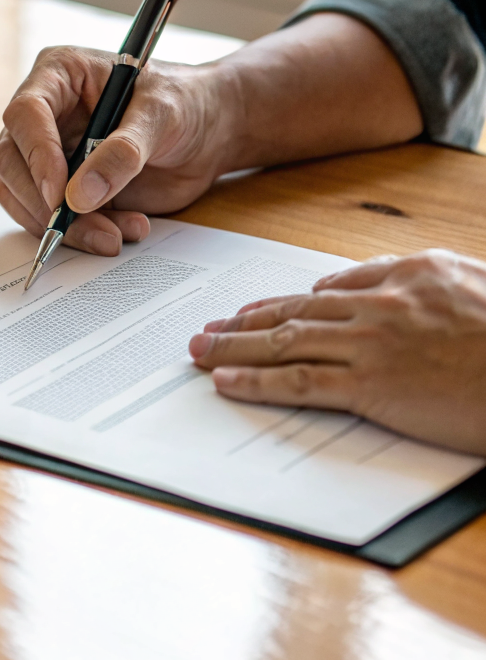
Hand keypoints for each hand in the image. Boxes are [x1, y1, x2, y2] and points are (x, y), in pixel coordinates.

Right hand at [0, 45, 237, 255]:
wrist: (208, 132)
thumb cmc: (185, 102)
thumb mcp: (162, 115)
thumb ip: (123, 152)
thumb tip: (79, 196)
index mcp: (60, 74)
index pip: (25, 113)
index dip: (36, 154)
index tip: (59, 193)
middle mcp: (45, 113)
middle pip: (11, 160)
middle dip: (44, 202)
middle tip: (85, 227)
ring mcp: (50, 152)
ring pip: (22, 195)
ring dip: (63, 226)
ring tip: (116, 236)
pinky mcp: (63, 187)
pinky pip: (48, 218)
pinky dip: (80, 235)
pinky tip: (123, 231)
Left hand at [188, 250, 485, 455]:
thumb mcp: (460, 276)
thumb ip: (397, 273)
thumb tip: (337, 285)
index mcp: (399, 277)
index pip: (319, 294)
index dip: (276, 304)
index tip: (246, 312)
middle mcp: (375, 306)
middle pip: (290, 314)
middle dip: (240, 323)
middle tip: (203, 330)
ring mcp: (370, 345)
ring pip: (284, 343)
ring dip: (234, 348)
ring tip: (199, 351)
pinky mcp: (374, 386)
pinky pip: (300, 381)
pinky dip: (257, 381)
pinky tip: (227, 382)